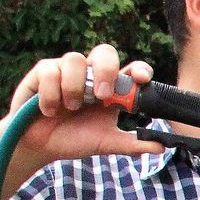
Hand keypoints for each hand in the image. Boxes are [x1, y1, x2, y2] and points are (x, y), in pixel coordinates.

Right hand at [3, 45, 160, 167]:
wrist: (39, 146)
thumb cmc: (73, 139)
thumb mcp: (105, 143)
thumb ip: (131, 144)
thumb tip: (160, 148)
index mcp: (111, 89)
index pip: (130, 70)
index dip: (139, 70)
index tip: (141, 78)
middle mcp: (91, 75)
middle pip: (105, 52)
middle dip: (106, 71)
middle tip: (102, 96)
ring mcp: (66, 70)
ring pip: (75, 60)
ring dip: (74, 87)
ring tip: (70, 108)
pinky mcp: (42, 71)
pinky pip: (50, 71)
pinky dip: (51, 93)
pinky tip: (50, 109)